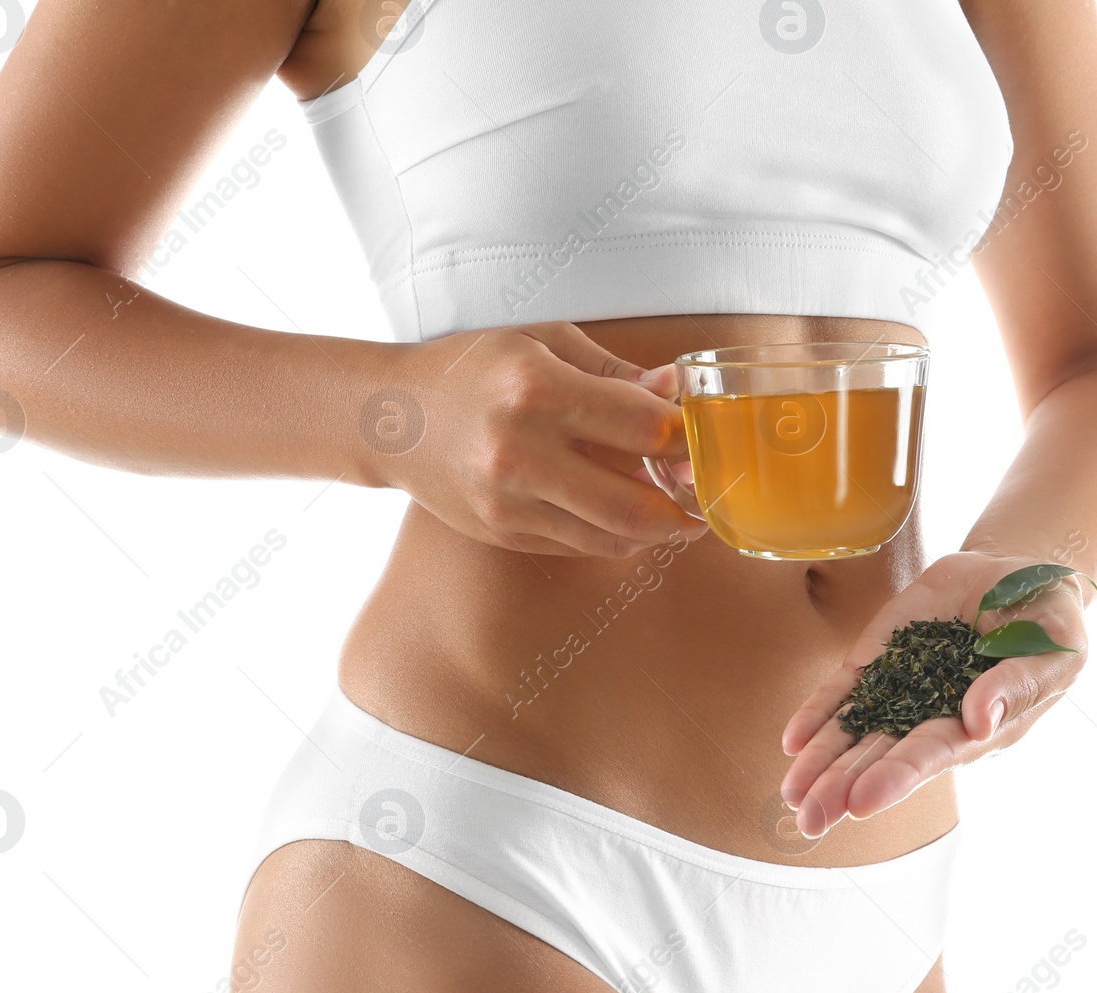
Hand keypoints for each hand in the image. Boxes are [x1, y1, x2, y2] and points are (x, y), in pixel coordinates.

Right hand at [369, 321, 707, 556]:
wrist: (391, 417)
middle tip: (705, 502)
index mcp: (537, 388)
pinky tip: (629, 521)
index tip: (702, 440)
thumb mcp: (542, 344)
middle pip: (633, 503)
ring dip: (656, 532)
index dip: (685, 439)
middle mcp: (521, 451)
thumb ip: (615, 373)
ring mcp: (508, 501)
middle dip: (684, 507)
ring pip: (610, 536)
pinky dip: (614, 537)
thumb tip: (678, 391)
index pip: (642, 427)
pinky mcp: (502, 532)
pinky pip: (579, 545)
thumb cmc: (474, 368)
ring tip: (679, 518)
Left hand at [779, 550, 1091, 836]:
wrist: (1015, 575)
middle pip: (881, 758)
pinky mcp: (878, 660)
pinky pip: (842, 692)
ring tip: (792, 796)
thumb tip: (980, 717)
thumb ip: (1020, 681)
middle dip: (844, 788)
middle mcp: (931, 718)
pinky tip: (791, 743)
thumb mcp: (1054, 647)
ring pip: (854, 734)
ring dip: (820, 765)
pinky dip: (816, 716)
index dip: (897, 777)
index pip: (931, 755)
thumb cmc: (1047, 621)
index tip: (863, 801)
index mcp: (978, 727)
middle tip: (812, 818)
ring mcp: (900, 690)